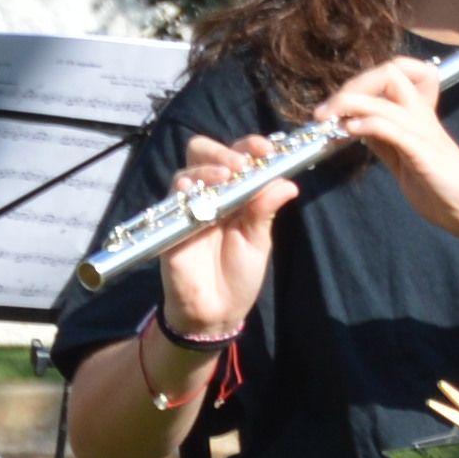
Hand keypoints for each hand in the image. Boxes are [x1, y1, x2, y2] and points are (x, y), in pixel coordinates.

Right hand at [153, 133, 294, 346]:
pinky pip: (171, 199)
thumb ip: (265, 211)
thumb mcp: (258, 241)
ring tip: (226, 176)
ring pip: (188, 170)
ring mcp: (188, 206)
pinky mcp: (170, 224)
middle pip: (204, 152)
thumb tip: (288, 182)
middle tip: (242, 164)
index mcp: (236, 193)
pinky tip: (196, 191)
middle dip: (223, 152)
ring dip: (207, 168)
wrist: (216, 311)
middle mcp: (210, 193)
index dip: (250, 146)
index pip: (238, 155)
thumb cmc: (239, 274)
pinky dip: (184, 189)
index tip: (267, 150)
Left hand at [303, 55, 458, 246]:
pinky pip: (393, 128)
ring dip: (349, 103)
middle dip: (353, 85)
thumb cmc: (443, 189)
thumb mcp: (404, 159)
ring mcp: (425, 133)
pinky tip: (349, 131)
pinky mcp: (425, 154)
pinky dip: (368, 123)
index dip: (366, 79)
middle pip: (390, 73)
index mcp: (420, 115)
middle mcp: (423, 117)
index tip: (342, 102)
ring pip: (386, 98)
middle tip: (326, 111)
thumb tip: (355, 125)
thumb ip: (384, 140)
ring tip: (326, 119)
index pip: (399, 73)